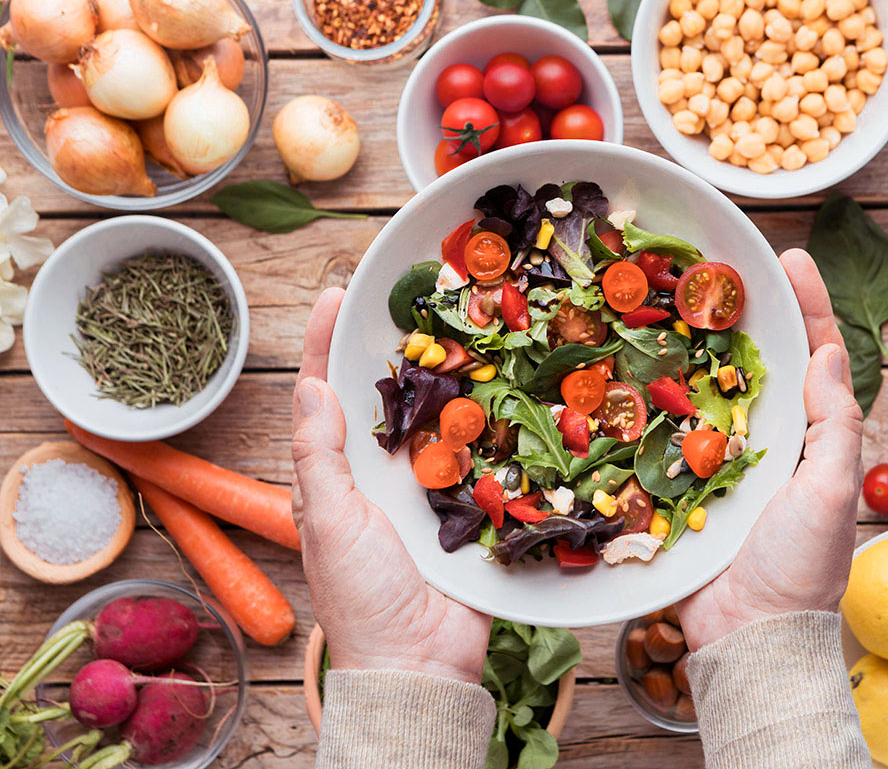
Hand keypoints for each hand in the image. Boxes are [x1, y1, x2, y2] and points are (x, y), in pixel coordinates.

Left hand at [292, 288, 491, 682]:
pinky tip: (509, 385)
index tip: (335, 296)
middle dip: (398, 347)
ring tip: (468, 325)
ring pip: (439, 417)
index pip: (324, 395)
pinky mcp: (472, 504)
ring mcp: (430, 487)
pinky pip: (484, 455)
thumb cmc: (360, 596)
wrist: (420, 661)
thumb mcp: (328, 521)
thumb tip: (309, 385)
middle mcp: (383, 472)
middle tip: (418, 296)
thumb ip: (318, 455)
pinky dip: (495, 422)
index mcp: (337, 474)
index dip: (324, 345)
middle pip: (387, 396)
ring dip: (453, 376)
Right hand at [677, 248, 863, 650]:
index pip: (814, 356)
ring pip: (702, 388)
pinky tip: (625, 366)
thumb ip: (833, 426)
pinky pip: (660, 433)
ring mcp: (717, 461)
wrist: (746, 636)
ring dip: (685, 346)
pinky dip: (646, 399)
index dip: (806, 305)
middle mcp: (765, 441)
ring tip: (664, 297)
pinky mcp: (677, 484)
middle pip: (754, 361)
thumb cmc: (799, 568)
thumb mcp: (828, 492)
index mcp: (808, 438)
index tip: (790, 258)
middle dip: (738, 312)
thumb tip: (827, 355)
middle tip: (711, 265)